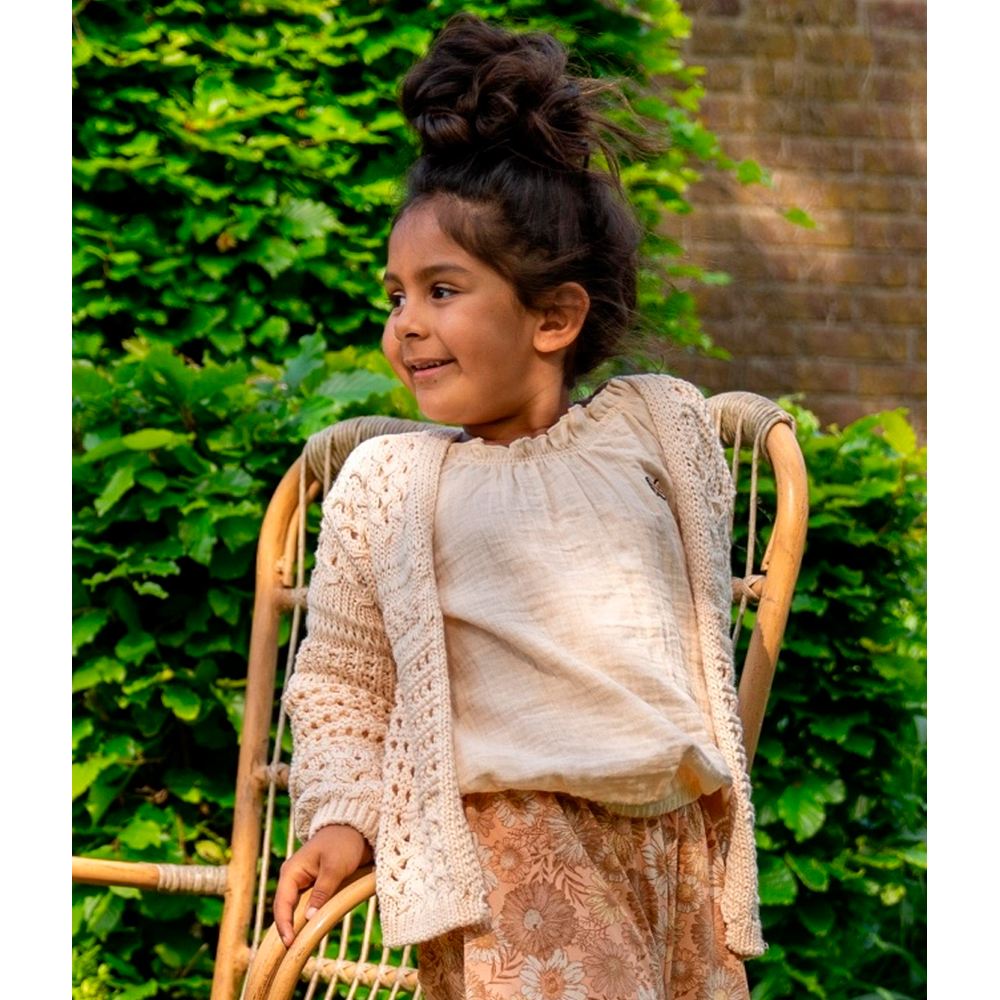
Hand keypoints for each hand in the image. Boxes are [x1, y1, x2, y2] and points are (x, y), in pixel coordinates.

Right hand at [273, 824, 372, 947]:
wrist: (357, 828)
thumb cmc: (344, 842)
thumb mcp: (334, 867)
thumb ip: (322, 891)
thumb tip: (309, 918)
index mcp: (291, 871)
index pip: (282, 903)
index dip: (284, 925)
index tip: (289, 944)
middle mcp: (294, 878)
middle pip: (287, 910)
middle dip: (289, 929)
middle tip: (294, 951)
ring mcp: (305, 883)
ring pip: (298, 910)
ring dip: (300, 925)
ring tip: (302, 946)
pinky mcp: (317, 886)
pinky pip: (310, 906)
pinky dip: (311, 918)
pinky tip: (314, 931)